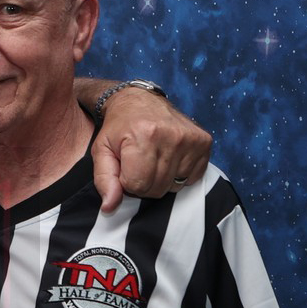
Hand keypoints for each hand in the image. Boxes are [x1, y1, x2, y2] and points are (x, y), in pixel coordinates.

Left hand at [90, 89, 211, 211]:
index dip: (128, 182)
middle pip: (157, 188)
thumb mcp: (102, 150)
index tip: (125, 167)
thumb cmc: (119, 127)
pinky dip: (178, 174)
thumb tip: (110, 207)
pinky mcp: (204, 141)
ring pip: (174, 186)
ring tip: (153, 159)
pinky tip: (169, 157)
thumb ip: (104, 180)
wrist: (139, 99)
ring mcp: (191, 139)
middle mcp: (171, 136)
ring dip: (161, 179)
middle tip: (138, 164)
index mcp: (143, 137)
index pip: (137, 186)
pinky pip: (192, 178)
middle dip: (144, 182)